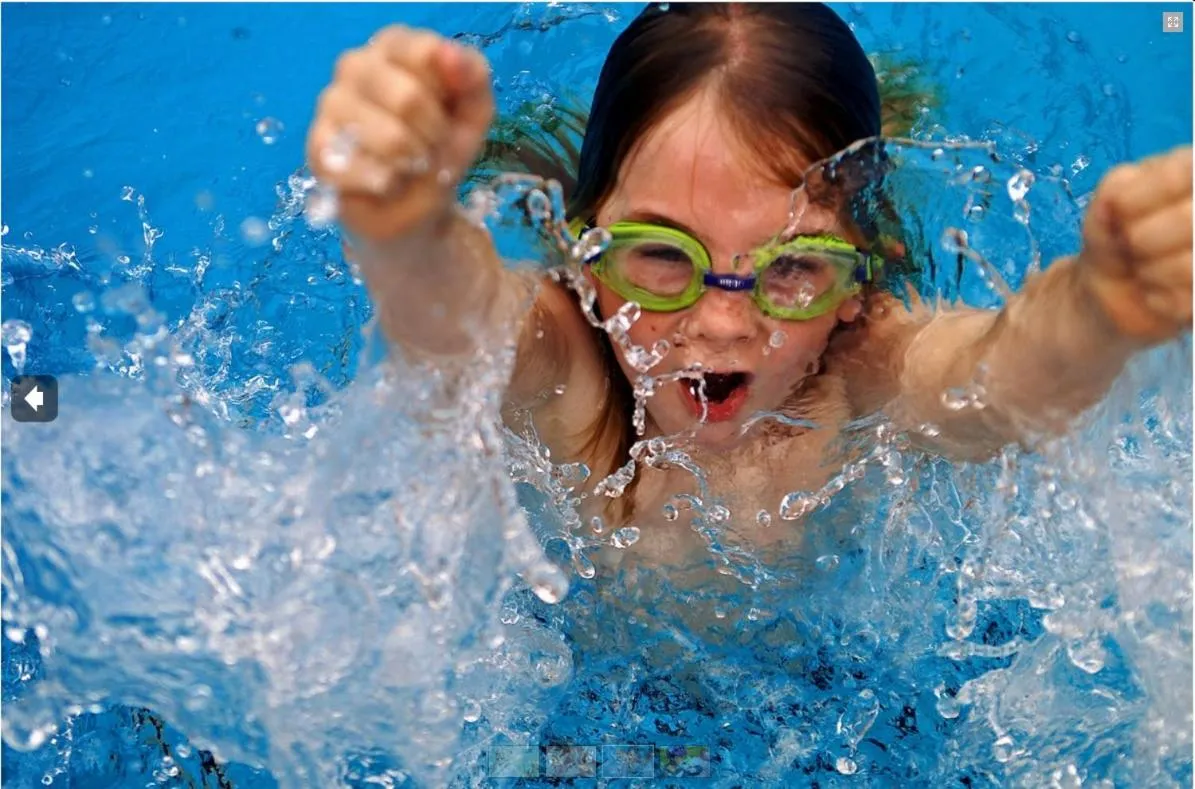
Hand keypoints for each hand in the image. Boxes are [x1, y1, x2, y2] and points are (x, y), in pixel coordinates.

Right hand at [306, 26, 493, 240]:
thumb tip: (450, 55)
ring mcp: (331, 105)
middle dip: (435, 135)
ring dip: (416, 164)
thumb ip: (472, 75)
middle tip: (432, 146)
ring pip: (391, 140)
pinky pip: (372, 173)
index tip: (449, 111)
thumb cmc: (442, 145)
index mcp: (392, 45)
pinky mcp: (318, 149)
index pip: (427, 53)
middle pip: (409, 98)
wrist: (418, 202)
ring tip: (411, 164)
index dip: (450, 96)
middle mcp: (355, 64)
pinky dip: (394, 187)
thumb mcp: (474, 110)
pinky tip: (388, 183)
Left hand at [1078, 145, 1192, 343]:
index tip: (1117, 212)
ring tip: (1144, 267)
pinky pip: (1184, 300)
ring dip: (1148, 271)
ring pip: (1188, 266)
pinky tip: (1154, 290)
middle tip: (1130, 244)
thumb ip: (1114, 192)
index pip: (1175, 175)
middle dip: (1140, 239)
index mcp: (1193, 168)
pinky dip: (1155, 298)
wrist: (1112, 285)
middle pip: (1186, 219)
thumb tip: (1116, 202)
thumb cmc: (1116, 233)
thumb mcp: (1106, 203)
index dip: (1130, 202)